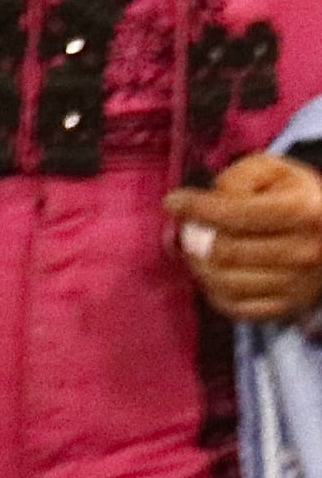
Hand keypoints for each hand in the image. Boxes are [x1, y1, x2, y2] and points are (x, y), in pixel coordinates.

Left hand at [180, 151, 321, 322]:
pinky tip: (211, 269)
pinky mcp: (288, 307)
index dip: (196, 207)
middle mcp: (306, 252)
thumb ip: (236, 179)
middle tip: (186, 226)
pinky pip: (234, 307)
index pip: (237, 214)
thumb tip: (203, 203)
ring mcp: (299, 284)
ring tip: (196, 246)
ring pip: (225, 282)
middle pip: (226, 251)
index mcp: (303, 211)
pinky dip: (212, 289)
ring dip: (198, 263)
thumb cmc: (291, 196)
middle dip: (194, 236)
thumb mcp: (270, 171)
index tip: (172, 202)